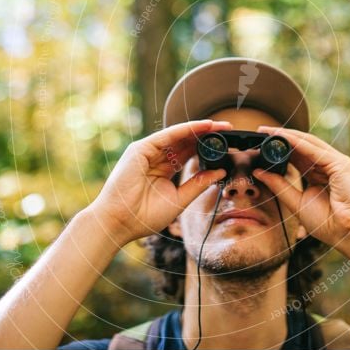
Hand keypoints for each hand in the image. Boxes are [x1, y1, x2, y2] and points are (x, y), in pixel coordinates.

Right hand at [88, 119, 231, 243]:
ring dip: (201, 129)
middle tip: (229, 129)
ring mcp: (148, 152)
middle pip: (186, 141)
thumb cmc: (144, 216)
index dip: (208, 147)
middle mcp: (156, 157)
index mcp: (164, 169)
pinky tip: (204, 126)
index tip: (228, 144)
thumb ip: (198, 184)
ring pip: (179, 135)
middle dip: (208, 134)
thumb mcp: (179, 199)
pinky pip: (168, 135)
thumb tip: (220, 172)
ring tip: (222, 126)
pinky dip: (186, 129)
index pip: (189, 153)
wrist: (120, 223)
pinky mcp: (141, 149)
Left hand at [252, 126, 349, 253]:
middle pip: (302, 146)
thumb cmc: (328, 223)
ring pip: (309, 144)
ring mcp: (336, 163)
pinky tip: (284, 138)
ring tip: (269, 131)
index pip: (297, 156)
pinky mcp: (341, 164)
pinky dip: (299, 143)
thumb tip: (259, 172)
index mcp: (318, 175)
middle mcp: (328, 166)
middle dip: (282, 137)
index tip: (260, 143)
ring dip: (288, 136)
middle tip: (261, 131)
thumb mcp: (296, 202)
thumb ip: (279, 186)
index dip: (279, 149)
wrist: (349, 234)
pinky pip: (315, 150)